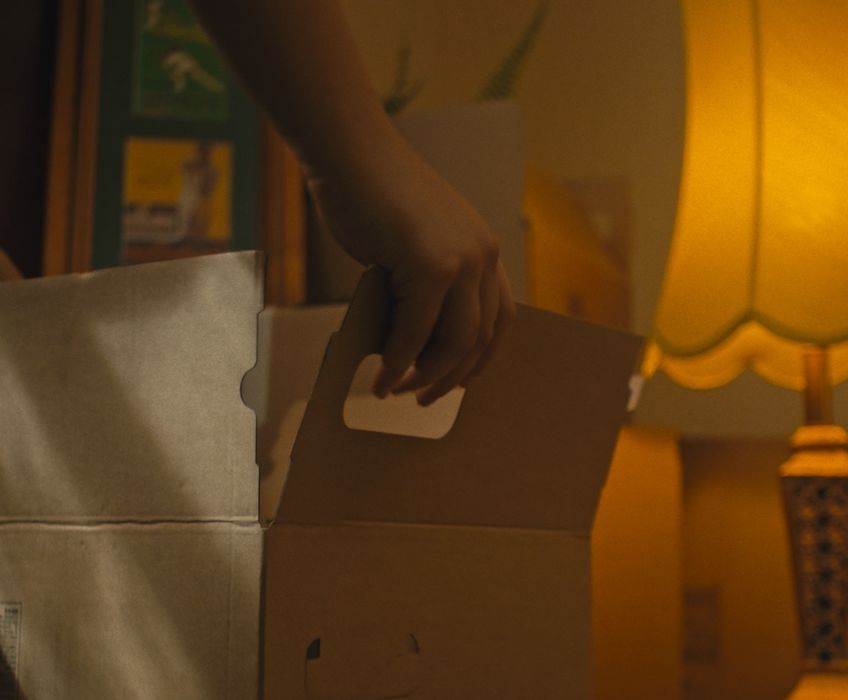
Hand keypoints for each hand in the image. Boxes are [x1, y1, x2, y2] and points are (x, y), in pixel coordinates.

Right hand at [305, 135, 514, 405]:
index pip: (498, 319)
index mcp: (483, 248)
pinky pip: (417, 331)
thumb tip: (410, 343)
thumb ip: (424, 286)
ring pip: (455, 342)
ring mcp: (462, 259)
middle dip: (450, 376)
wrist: (348, 153)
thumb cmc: (369, 194)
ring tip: (395, 390)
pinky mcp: (432, 265)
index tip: (452, 382)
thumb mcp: (412, 245)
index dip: (477, 359)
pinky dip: (397, 360)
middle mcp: (483, 254)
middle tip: (421, 398)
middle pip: (480, 338)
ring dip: (425, 375)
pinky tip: (379, 376)